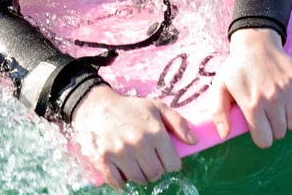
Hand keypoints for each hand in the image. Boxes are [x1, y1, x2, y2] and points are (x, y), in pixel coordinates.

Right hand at [71, 85, 197, 188]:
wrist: (97, 107)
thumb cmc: (131, 109)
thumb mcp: (158, 108)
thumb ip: (179, 123)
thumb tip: (194, 142)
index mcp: (154, 131)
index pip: (172, 164)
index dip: (170, 162)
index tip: (163, 156)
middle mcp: (138, 143)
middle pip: (155, 174)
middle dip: (154, 169)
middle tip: (148, 158)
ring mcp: (119, 153)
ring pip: (138, 179)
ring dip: (138, 174)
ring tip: (134, 160)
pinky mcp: (103, 160)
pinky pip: (118, 183)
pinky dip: (121, 179)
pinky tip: (121, 166)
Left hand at [212, 28, 291, 147]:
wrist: (257, 44)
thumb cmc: (237, 68)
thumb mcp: (220, 87)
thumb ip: (219, 112)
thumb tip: (224, 134)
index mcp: (252, 104)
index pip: (265, 140)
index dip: (261, 137)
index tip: (259, 127)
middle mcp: (272, 99)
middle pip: (280, 133)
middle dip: (274, 129)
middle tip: (268, 115)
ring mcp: (289, 91)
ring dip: (288, 120)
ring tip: (279, 109)